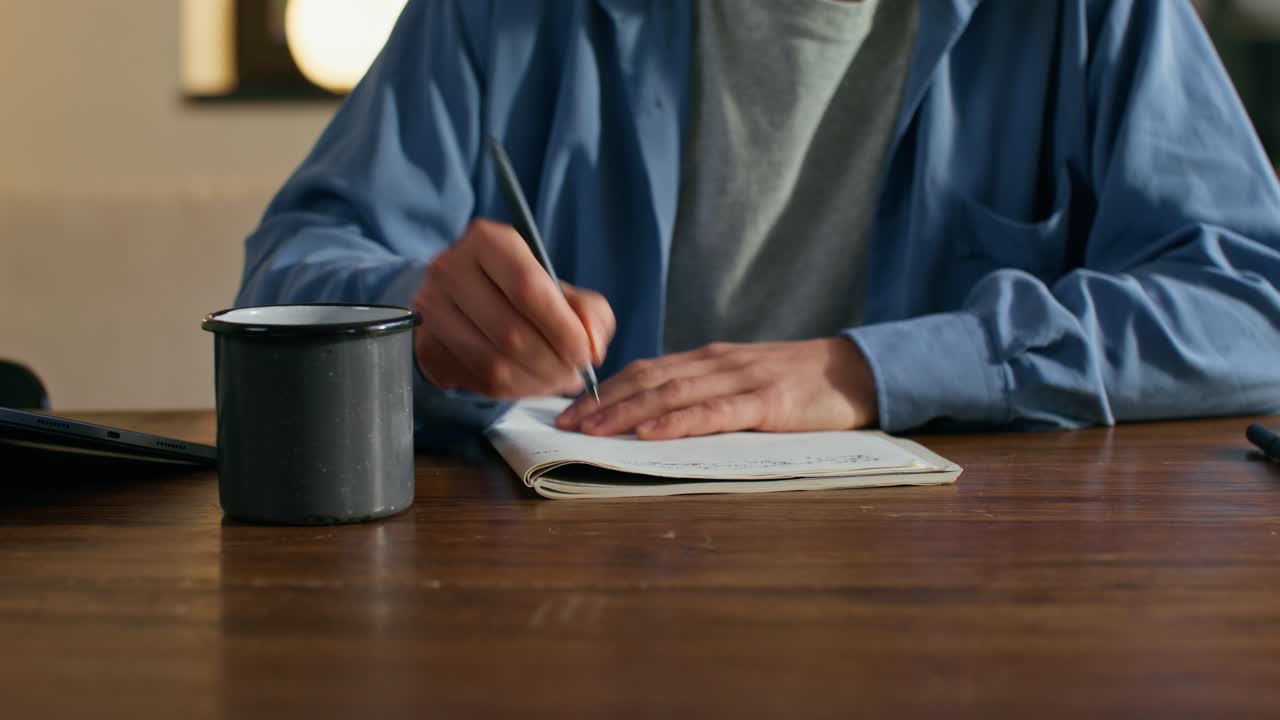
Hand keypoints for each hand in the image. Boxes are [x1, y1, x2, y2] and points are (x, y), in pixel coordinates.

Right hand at [412, 218, 614, 398]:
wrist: (461, 297)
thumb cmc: (517, 290)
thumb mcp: (557, 286)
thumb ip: (588, 311)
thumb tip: (593, 346)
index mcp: (488, 241)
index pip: (528, 288)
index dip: (562, 329)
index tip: (584, 353)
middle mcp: (451, 269)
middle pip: (512, 333)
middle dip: (553, 364)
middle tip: (573, 373)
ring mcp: (432, 309)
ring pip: (495, 365)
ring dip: (536, 383)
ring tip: (555, 380)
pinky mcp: (426, 345)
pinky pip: (479, 381)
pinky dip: (514, 391)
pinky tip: (529, 383)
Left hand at [555, 338, 877, 439]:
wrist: (858, 371)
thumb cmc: (800, 384)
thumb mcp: (743, 382)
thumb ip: (705, 393)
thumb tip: (655, 417)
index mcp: (708, 360)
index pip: (645, 371)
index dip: (603, 390)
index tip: (569, 410)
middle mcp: (716, 363)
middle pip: (647, 379)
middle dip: (601, 403)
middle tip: (564, 424)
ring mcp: (740, 380)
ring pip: (671, 393)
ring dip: (627, 413)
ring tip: (593, 431)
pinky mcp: (766, 401)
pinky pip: (714, 411)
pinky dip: (678, 421)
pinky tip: (651, 432)